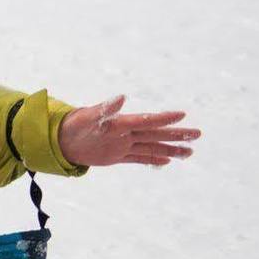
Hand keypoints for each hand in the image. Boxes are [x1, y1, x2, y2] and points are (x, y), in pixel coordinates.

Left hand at [57, 95, 200, 168]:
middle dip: (177, 134)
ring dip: (171, 149)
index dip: (163, 119)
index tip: (182, 114)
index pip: (147, 121)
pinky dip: (152, 160)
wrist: (60, 138)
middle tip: (198, 134)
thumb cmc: (74, 124)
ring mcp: (123, 145)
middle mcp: (126, 133)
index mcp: (121, 122)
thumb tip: (121, 97)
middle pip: (156, 134)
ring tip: (190, 152)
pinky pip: (138, 158)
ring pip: (152, 148)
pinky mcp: (117, 156)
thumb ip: (105, 108)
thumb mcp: (88, 116)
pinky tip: (168, 161)